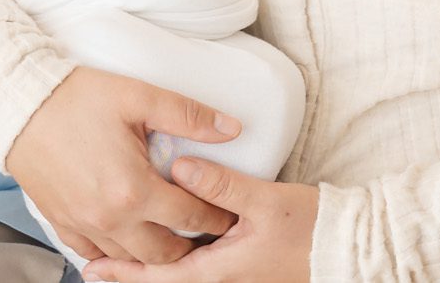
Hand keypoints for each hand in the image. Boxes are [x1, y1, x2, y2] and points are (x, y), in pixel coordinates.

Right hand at [6, 69, 239, 266]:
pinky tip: (125, 239)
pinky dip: (114, 253)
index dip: (215, 216)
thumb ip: (187, 115)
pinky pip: (94, 255)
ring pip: (130, 260)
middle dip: (188, 245)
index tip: (226, 212)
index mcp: (134, 190)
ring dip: (154, 253)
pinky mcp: (62, 223)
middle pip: (164, 254)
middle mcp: (110, 219)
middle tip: (201, 230)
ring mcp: (84, 225)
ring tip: (168, 234)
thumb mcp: (136, 96)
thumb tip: (230, 129)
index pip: (190, 218)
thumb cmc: (73, 99)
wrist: (17, 105)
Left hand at [83, 158, 317, 281]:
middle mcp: (222, 275)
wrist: (347, 246)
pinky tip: (163, 239)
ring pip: (179, 270)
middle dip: (129, 270)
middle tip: (92, 262)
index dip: (126, 273)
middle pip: (164, 277)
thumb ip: (220, 185)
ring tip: (116, 251)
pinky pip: (196, 261)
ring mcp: (231, 270)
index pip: (162, 277)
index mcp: (221, 269)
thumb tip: (179, 168)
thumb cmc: (310, 229)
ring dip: (148, 261)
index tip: (94, 268)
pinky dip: (172, 253)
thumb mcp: (265, 202)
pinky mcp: (239, 260)